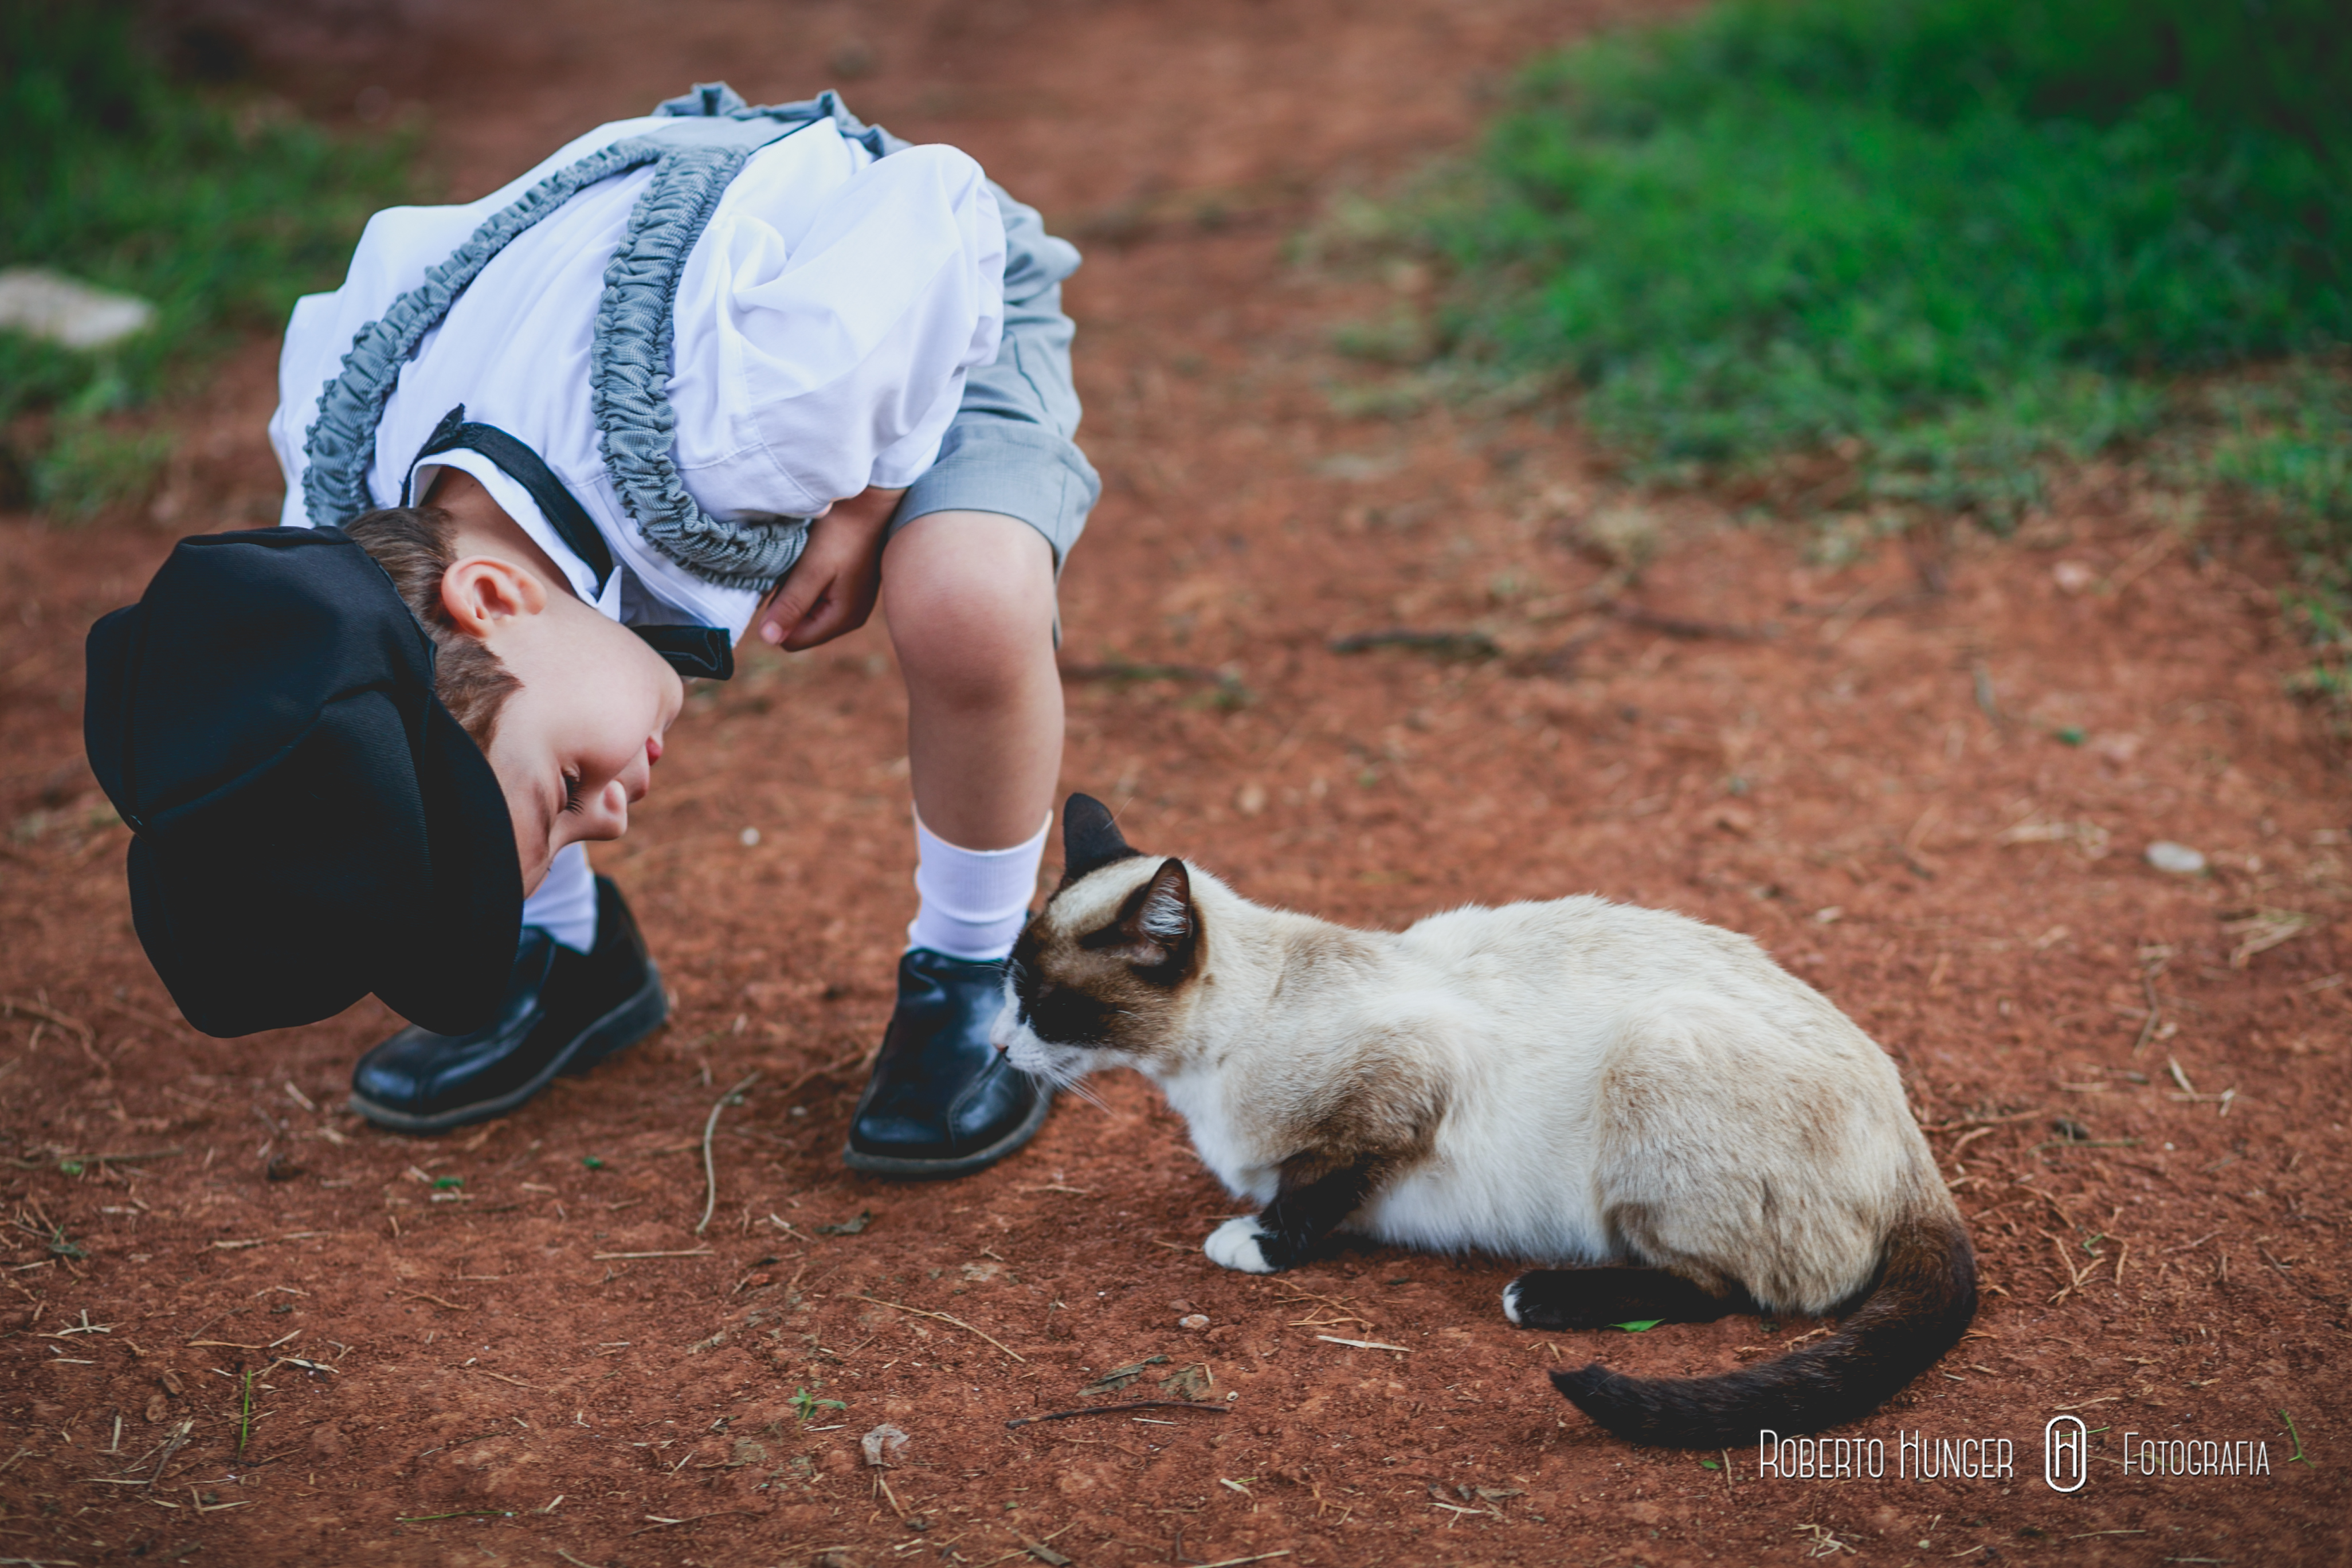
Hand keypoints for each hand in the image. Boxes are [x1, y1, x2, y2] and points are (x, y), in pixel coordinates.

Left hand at [754, 487, 905, 650]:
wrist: (871, 503)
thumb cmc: (843, 534)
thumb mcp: (812, 570)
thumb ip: (790, 605)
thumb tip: (767, 639)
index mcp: (842, 619)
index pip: (793, 640)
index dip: (777, 617)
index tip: (779, 585)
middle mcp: (848, 618)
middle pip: (799, 627)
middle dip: (786, 603)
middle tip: (792, 571)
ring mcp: (850, 603)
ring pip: (805, 610)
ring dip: (795, 590)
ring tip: (804, 563)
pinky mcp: (848, 588)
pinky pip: (816, 596)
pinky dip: (806, 581)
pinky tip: (813, 560)